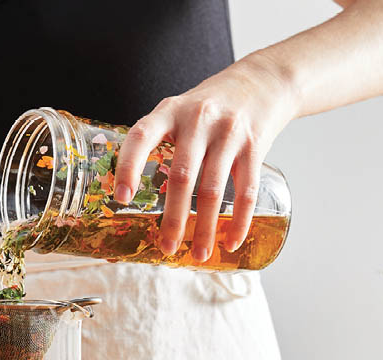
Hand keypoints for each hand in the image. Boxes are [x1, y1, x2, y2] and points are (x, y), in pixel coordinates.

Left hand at [113, 57, 296, 259]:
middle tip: (167, 248)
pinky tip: (231, 242)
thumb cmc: (208, 107)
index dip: (128, 167)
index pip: (141, 137)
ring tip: (199, 255)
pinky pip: (246, 190)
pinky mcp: (254, 145)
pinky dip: (239, 220)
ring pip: (213, 189)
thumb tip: (133, 197)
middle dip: (174, 218)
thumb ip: (157, 146)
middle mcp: (198, 119)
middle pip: (182, 176)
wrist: (261, 81)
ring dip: (206, 228)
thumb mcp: (177, 112)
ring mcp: (229, 132)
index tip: (121, 198)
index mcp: (169, 111)